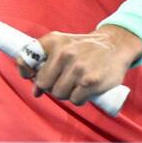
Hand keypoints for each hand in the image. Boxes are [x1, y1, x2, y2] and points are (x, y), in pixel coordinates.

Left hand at [17, 26, 141, 105]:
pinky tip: (85, 91)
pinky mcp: (90, 82)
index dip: (26, 71)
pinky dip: (79, 99)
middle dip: (51, 87)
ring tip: (77, 84)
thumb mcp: (63, 43)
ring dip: (67, 94)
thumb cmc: (85, 48)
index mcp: (55, 42)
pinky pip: (75, 100)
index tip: (31, 76)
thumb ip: (45, 61)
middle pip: (44, 84)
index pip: (27, 59)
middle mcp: (65, 53)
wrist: (116, 45)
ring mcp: (78, 68)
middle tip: (64, 81)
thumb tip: (34, 91)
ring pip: (59, 94)